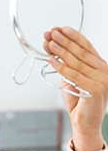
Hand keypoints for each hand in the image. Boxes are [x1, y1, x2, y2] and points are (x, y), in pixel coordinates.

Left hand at [44, 27, 107, 150]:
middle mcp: (105, 70)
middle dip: (64, 41)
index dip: (73, 36)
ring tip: (49, 43)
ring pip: (77, 62)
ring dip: (61, 51)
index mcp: (101, 65)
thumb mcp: (71, 78)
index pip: (87, 46)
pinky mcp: (97, 89)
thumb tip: (51, 45)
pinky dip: (61, 67)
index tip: (60, 28)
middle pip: (81, 52)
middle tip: (51, 32)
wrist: (84, 122)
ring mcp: (103, 79)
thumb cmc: (78, 101)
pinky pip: (74, 75)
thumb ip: (66, 64)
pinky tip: (51, 60)